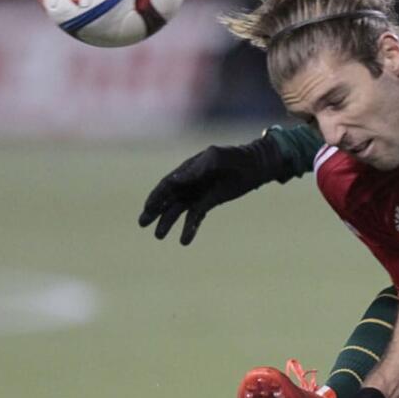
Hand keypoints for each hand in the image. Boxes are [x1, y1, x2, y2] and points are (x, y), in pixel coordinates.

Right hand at [138, 136, 286, 244]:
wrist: (255, 165)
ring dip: (168, 222)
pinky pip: (195, 217)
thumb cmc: (235, 157)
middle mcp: (189, 182)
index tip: (147, 208)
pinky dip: (189, 228)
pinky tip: (184, 240)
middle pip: (167, 199)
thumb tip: (176, 180)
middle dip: (154, 211)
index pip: (167, 185)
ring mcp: (198, 193)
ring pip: (178, 210)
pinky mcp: (209, 202)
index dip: (156, 196)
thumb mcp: (215, 158)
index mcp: (187, 169)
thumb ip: (197, 168)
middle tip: (143, 223)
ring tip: (159, 236)